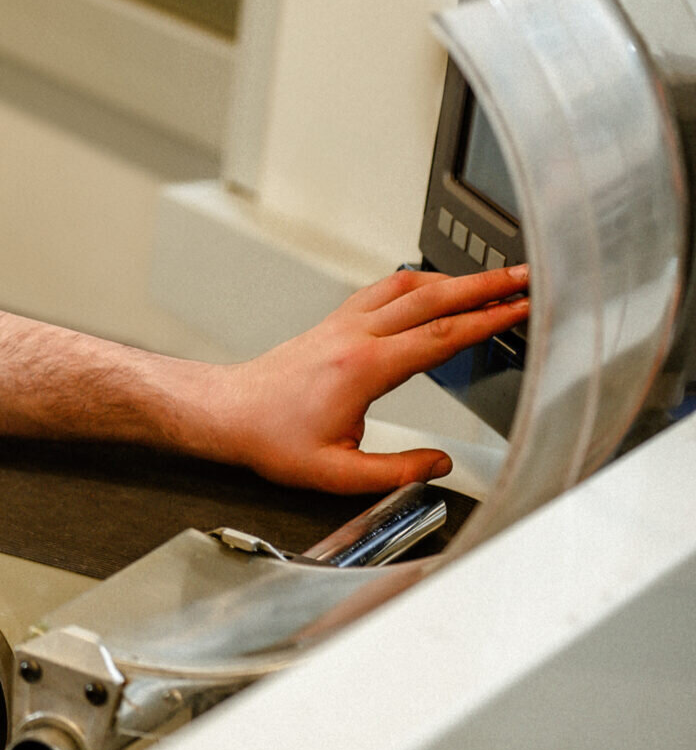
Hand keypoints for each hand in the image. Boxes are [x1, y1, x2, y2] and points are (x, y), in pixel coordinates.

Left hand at [189, 265, 529, 493]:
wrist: (226, 412)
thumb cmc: (271, 438)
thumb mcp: (335, 472)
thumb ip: (395, 471)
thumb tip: (440, 464)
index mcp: (363, 368)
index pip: (440, 337)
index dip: (487, 323)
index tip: (521, 311)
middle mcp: (354, 335)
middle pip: (430, 299)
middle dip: (483, 285)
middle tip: (523, 277)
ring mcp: (341, 324)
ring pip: (404, 287)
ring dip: (451, 279)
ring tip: (490, 277)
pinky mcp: (332, 324)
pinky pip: (380, 291)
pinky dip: (415, 282)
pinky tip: (431, 285)